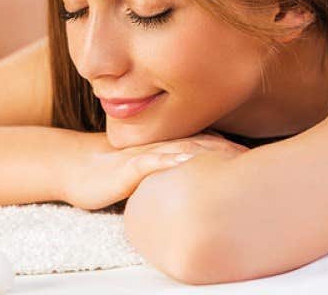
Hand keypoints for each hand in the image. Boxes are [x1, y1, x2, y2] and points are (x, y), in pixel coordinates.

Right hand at [61, 132, 245, 210]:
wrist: (71, 167)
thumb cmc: (107, 173)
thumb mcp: (141, 171)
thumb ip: (164, 170)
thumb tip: (189, 183)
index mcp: (163, 147)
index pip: (202, 143)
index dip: (227, 148)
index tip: (253, 155)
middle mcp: (157, 147)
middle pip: (200, 144)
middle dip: (228, 150)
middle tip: (256, 156)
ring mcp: (143, 155)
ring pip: (181, 149)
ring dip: (209, 151)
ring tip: (235, 156)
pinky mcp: (129, 167)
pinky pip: (154, 161)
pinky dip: (174, 160)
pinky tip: (191, 161)